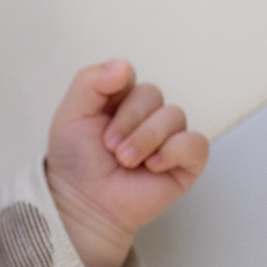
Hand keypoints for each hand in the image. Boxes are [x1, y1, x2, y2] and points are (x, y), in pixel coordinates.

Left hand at [44, 59, 208, 266]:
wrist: (84, 201)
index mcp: (119, 99)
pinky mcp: (186, 161)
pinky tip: (152, 167)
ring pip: (174, 115)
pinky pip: (195, 142)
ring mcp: (168, 136)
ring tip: (126, 161)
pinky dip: (172, 153)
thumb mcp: (71, 114)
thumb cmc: (76, 161)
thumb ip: (89, 82)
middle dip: (127, 123)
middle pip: (152, 94)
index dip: (114, 94)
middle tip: (110, 147)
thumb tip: (124, 66)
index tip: (97, 117)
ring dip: (145, 140)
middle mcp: (146, 114)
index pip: (128, 75)